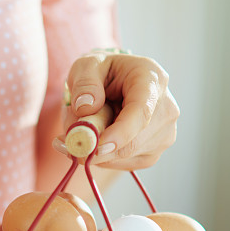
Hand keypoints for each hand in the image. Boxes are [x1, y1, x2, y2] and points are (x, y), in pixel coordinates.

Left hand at [59, 51, 179, 169]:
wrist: (115, 83)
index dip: (120, 133)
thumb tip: (85, 108)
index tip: (96, 147)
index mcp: (152, 80)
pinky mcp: (153, 152)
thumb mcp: (86, 66)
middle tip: (63, 141)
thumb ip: (84, 82)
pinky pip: (122, 164)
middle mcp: (166, 109)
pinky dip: (102, 157)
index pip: (141, 112)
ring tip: (82, 128)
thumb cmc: (101, 72)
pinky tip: (95, 140)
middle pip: (132, 142)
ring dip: (95, 150)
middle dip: (95, 147)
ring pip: (124, 156)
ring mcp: (164, 133)